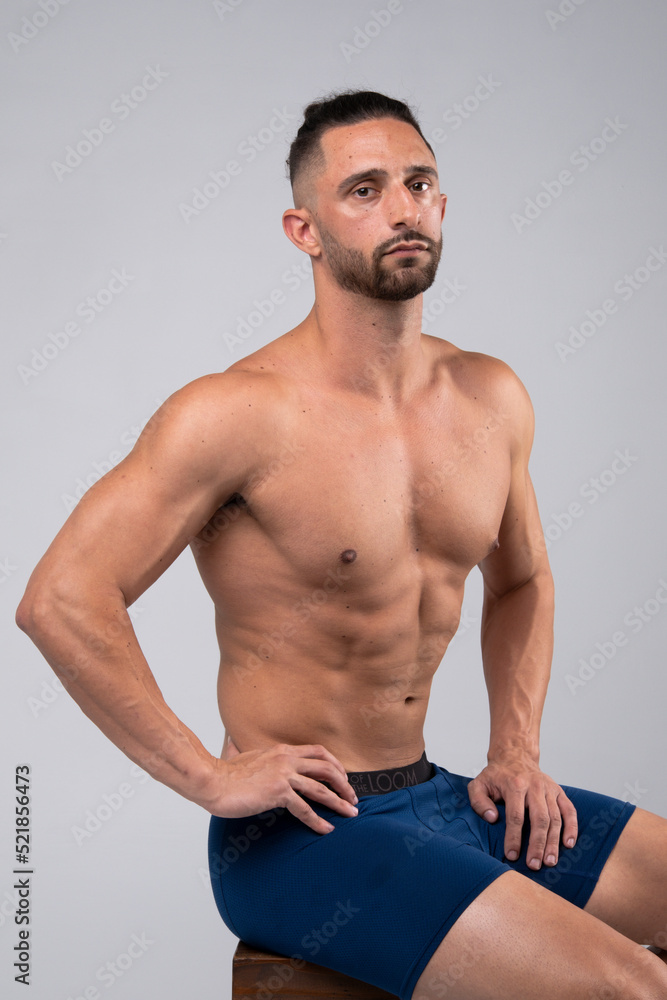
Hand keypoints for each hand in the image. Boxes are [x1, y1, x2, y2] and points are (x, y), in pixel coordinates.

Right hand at [206, 740, 358, 834]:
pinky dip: (318, 820)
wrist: (212, 781)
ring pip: (321, 788)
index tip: (343, 777)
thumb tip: (234, 745)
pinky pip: (305, 808)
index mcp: (282, 750)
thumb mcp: (241, 755)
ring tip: (351, 813)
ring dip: (339, 802)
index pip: (318, 752)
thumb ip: (245, 751)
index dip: (335, 764)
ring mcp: (284, 775)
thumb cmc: (224, 773)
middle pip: (327, 768)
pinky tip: (326, 829)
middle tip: (352, 797)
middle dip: (344, 783)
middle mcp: (287, 759)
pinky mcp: (278, 792)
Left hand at [467, 753, 577, 869]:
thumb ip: (479, 801)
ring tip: (550, 861)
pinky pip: (570, 810)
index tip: (512, 856)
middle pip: (539, 819)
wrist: (514, 756)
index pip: (515, 815)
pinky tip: (568, 844)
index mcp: (514, 784)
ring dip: (553, 841)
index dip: (514, 837)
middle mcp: (535, 786)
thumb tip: (492, 819)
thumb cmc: (496, 775)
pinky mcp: (559, 791)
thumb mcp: (478, 784)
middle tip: (535, 864)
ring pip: (555, 817)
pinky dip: (571, 827)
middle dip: (537, 844)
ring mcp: (549, 788)